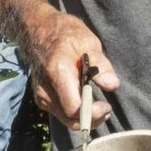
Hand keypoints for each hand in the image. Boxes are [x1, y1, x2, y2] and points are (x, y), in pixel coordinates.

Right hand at [27, 7, 118, 126]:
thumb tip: (112, 85)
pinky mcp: (42, 99)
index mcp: (58, 72)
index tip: (106, 106)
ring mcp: (42, 96)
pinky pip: (62, 114)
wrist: (38, 30)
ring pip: (67, 120)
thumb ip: (100, 65)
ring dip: (86, 118)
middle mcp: (46, 89)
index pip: (74, 108)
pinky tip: (87, 102)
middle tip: (106, 109)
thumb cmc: (64, 33)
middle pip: (71, 119)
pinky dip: (76, 114)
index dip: (93, 113)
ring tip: (100, 107)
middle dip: (92, 119)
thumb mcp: (88, 41)